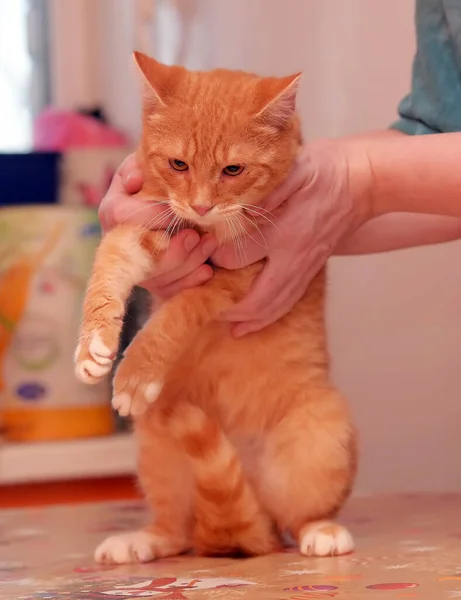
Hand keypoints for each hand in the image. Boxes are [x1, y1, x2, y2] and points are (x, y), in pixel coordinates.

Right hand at [98, 154, 215, 297]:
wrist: (168, 204)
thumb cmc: (154, 180)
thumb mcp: (144, 165)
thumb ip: (138, 166)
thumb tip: (136, 180)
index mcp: (113, 212)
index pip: (124, 217)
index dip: (152, 216)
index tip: (175, 209)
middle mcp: (119, 244)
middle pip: (142, 255)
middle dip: (174, 247)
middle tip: (196, 235)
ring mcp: (137, 266)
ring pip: (158, 277)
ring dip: (188, 262)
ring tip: (209, 244)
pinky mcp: (154, 282)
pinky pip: (170, 290)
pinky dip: (190, 280)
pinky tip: (207, 270)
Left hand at [213, 140, 370, 335]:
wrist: (362, 183)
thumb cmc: (324, 171)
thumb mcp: (295, 169)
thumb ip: (268, 189)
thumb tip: (240, 210)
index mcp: (285, 232)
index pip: (239, 256)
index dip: (215, 257)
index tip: (202, 251)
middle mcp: (294, 258)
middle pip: (256, 297)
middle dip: (227, 305)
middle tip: (203, 303)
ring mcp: (304, 269)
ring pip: (272, 307)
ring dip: (245, 319)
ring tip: (222, 322)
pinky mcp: (310, 272)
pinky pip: (286, 304)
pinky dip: (265, 319)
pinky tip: (248, 326)